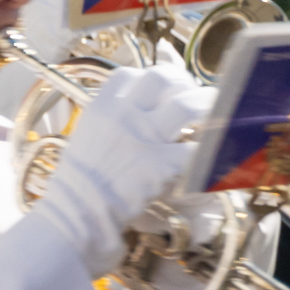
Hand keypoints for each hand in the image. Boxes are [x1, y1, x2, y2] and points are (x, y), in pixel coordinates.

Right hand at [39, 64, 204, 248]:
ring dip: (207, 106)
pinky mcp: (162, 165)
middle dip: (184, 83)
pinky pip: (198, 148)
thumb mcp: (87, 138)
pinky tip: (210, 153)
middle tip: (191, 95)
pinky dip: (209, 150)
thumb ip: (110, 119)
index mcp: (100, 108)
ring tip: (214, 114)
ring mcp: (144, 139)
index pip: (129, 75)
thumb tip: (135, 104)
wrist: (75, 215)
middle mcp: (123, 116)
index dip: (148, 77)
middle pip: (163, 79)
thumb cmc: (78, 182)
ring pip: (189, 104)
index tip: (160, 90)